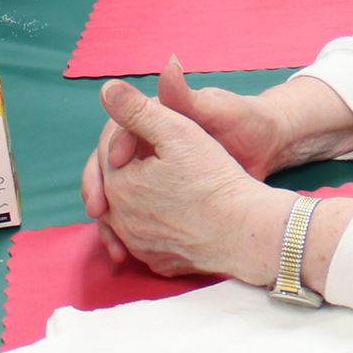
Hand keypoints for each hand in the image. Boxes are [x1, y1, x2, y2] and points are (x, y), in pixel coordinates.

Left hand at [80, 75, 291, 284]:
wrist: (244, 231)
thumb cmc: (214, 178)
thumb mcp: (177, 131)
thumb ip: (137, 109)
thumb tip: (108, 89)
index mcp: (118, 185)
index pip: (110, 154)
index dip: (132, 137)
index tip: (158, 134)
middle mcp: (120, 221)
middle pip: (116, 186)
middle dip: (131, 168)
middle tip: (157, 157)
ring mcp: (138, 246)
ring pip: (127, 216)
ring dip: (136, 199)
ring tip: (161, 184)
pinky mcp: (158, 263)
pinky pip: (146, 241)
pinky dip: (153, 225)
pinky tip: (171, 215)